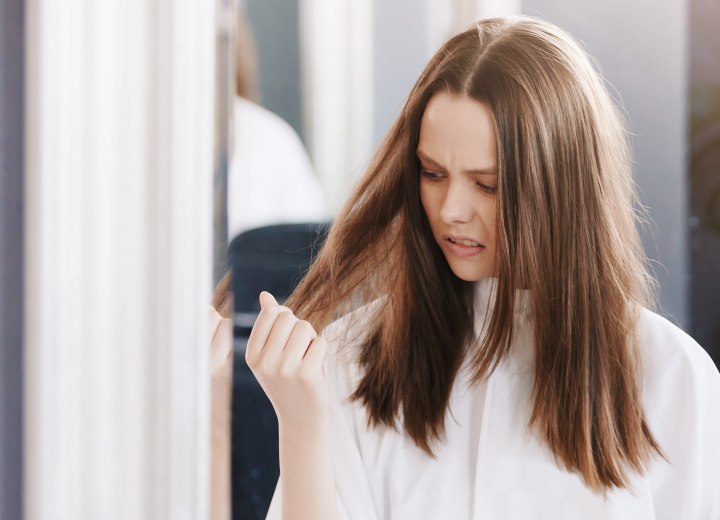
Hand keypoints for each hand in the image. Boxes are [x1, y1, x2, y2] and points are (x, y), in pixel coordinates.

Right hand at [245, 292, 330, 428]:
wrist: (301, 419)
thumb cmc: (288, 381)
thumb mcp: (271, 354)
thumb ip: (268, 323)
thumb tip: (265, 295)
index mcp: (252, 354)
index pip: (270, 313)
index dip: (285, 318)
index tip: (288, 337)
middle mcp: (265, 361)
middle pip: (288, 317)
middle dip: (299, 328)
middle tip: (299, 351)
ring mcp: (284, 368)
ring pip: (305, 327)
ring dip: (311, 339)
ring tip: (307, 359)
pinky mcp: (306, 374)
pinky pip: (320, 342)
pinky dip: (322, 351)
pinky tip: (316, 368)